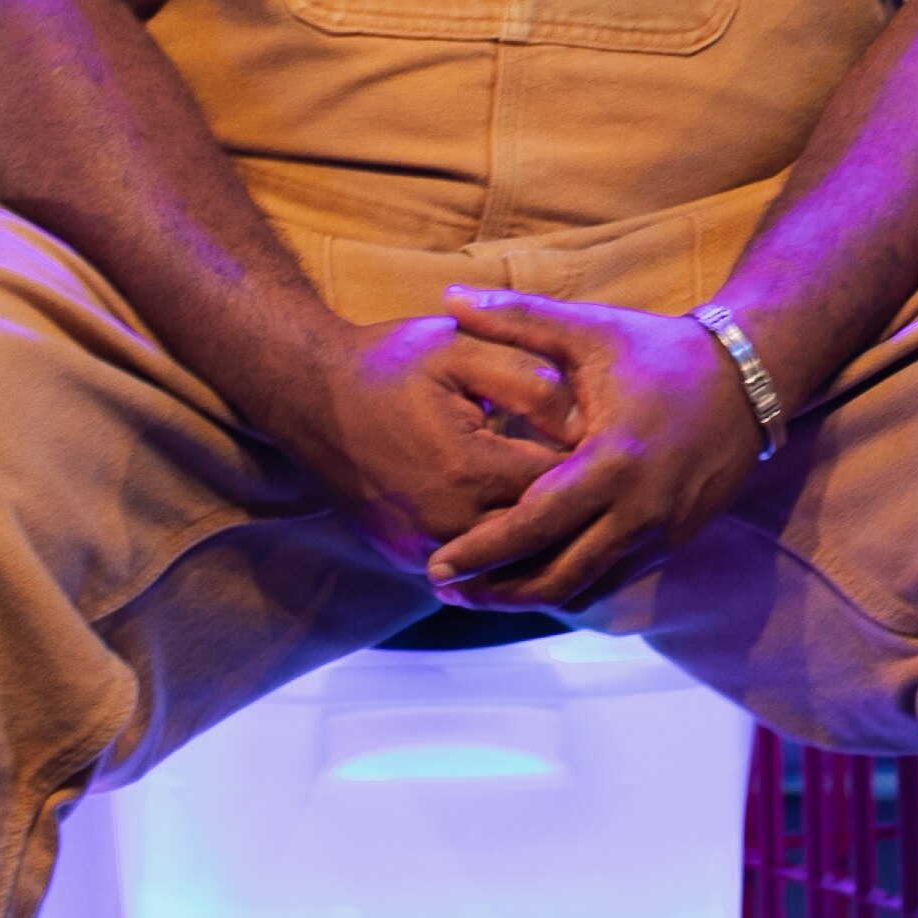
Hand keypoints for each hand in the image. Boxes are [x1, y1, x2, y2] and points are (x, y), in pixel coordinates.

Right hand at [303, 311, 579, 566]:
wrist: (309, 394)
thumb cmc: (391, 364)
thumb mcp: (463, 350)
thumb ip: (529, 380)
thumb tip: (585, 423)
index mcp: (469, 469)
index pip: (560, 488)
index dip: (591, 465)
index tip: (607, 443)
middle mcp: (446, 522)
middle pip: (539, 535)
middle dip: (571, 508)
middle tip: (599, 481)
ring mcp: (420, 548)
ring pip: (506, 560)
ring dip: (536, 536)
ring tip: (566, 504)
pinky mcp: (404, 558)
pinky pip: (469, 567)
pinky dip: (498, 550)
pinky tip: (519, 521)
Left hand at [417, 289, 765, 613]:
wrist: (747, 379)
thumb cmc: (659, 352)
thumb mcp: (588, 331)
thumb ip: (517, 317)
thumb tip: (449, 296)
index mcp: (611, 461)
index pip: (534, 524)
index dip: (482, 550)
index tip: (436, 566)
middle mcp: (639, 510)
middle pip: (558, 576)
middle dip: (498, 591)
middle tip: (447, 589)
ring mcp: (660, 533)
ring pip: (586, 589)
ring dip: (532, 597)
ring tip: (481, 593)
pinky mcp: (673, 542)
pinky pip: (613, 580)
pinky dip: (571, 586)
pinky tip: (535, 577)